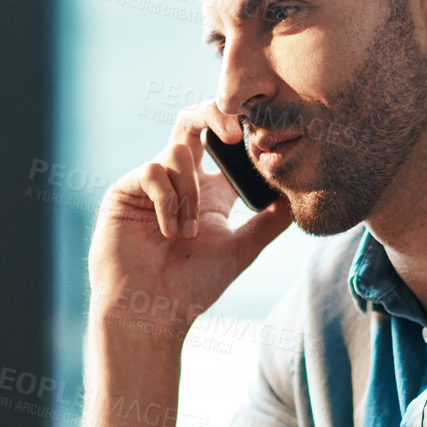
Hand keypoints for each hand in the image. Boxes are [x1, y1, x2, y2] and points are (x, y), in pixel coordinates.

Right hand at [87, 100, 291, 340]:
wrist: (152, 313)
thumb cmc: (192, 286)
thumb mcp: (242, 248)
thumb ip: (270, 220)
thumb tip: (300, 194)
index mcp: (209, 190)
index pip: (224, 143)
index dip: (241, 132)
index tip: (261, 139)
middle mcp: (180, 181)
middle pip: (193, 120)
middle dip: (213, 113)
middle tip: (235, 132)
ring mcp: (150, 183)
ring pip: (179, 151)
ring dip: (191, 193)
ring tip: (188, 233)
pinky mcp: (125, 190)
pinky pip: (153, 170)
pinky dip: (168, 202)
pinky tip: (169, 233)